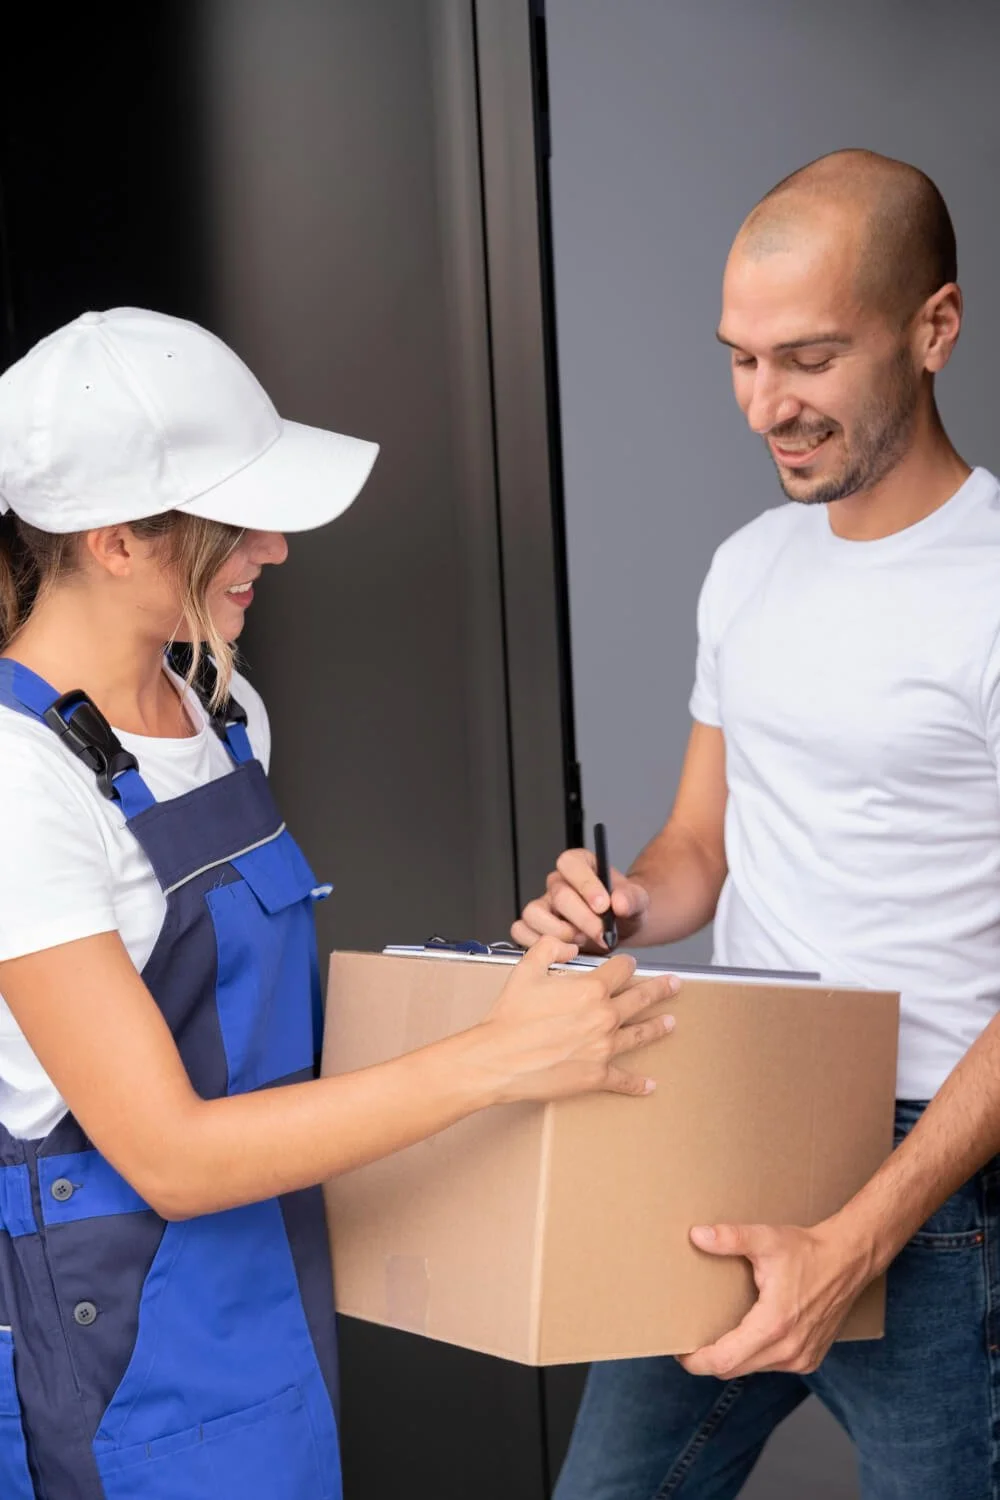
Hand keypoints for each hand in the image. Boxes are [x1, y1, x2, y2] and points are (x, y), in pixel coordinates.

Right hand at [477, 937, 677, 1102]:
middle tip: (674, 985)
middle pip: (641, 998)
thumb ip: (551, 948)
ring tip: (671, 1023)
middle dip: (660, 989)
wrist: (498, 1058)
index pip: (622, 970)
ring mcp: (604, 1048)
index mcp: (591, 989)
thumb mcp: (527, 968)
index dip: (626, 964)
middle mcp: (604, 1017)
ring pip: (640, 1034)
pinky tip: (649, 1084)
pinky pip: (623, 1079)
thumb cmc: (510, 1017)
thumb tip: (569, 947)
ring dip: (657, 1027)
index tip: (630, 964)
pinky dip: (637, 1083)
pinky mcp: (597, 1076)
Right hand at [511, 848, 650, 951]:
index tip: (604, 905)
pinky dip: (538, 944)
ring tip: (582, 942)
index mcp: (580, 865)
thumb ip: (631, 899)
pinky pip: (520, 931)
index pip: (571, 863)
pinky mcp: (533, 927)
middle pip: (558, 895)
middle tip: (602, 933)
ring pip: (533, 913)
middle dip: (582, 918)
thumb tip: (620, 903)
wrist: (620, 929)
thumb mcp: (637, 902)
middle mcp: (557, 883)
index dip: (585, 883)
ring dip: (559, 933)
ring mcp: (542, 905)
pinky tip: (564, 951)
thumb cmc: (624, 910)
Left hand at [678, 1217, 874, 1377]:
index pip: (724, 1360)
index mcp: (773, 1326)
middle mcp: (789, 1350)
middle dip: (708, 1360)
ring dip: (733, 1357)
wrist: (848, 1260)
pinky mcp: (810, 1359)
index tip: (679, 1351)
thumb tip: (697, 1235)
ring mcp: (801, 1358)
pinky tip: (748, 1333)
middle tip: (690, 1341)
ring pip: (752, 1369)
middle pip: (733, 1369)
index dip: (697, 1361)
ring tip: (717, 1334)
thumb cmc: (807, 1251)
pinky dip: (755, 1355)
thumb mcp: (766, 1239)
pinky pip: (771, 1365)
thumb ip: (730, 1238)